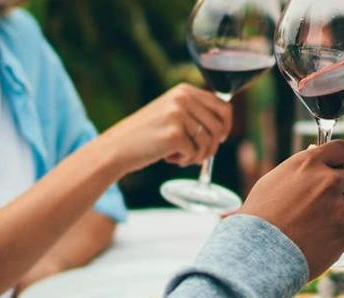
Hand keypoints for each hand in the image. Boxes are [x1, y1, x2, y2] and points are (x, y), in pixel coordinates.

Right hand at [98, 84, 231, 172]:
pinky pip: (195, 153)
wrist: (118, 147)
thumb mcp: (171, 112)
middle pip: (220, 126)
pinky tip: (170, 158)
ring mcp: (178, 115)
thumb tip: (225, 125)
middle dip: (213, 145)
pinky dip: (186, 160)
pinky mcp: (174, 134)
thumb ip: (194, 112)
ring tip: (181, 156)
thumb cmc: (146, 134)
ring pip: (209, 142)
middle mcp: (183, 98)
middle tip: (197, 154)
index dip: (226, 127)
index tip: (219, 139)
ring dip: (198, 155)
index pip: (224, 106)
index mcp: (184, 90)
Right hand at [239, 141, 343, 278]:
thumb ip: (301, 168)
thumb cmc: (260, 216)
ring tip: (306, 226)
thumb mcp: (274, 181)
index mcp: (310, 163)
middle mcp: (328, 181)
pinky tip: (313, 240)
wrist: (260, 252)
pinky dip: (334, 234)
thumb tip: (315, 152)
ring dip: (333, 213)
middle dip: (340, 187)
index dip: (340, 159)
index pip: (342, 149)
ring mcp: (338, 206)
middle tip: (319, 202)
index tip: (337, 166)